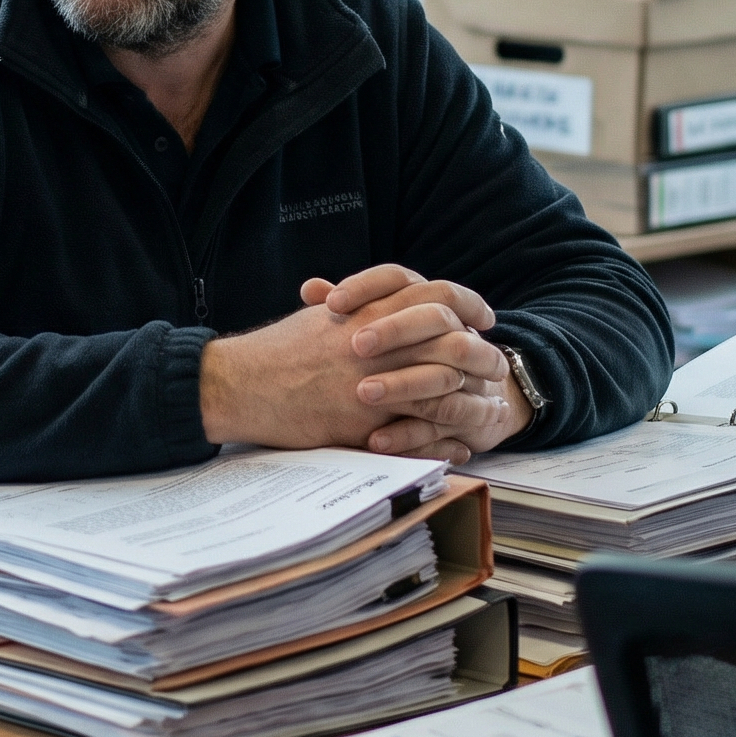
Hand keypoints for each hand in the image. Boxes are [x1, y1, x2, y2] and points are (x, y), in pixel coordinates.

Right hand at [198, 265, 513, 457]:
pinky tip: (460, 443)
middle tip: (495, 363)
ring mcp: (373, 378)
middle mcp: (377, 339)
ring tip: (488, 405)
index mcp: (368, 308)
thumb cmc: (273, 352)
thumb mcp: (318, 318)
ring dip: (471, 396)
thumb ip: (354, 308)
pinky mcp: (364, 417)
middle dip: (481, 352)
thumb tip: (374, 303)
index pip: (435, 293)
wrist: (240, 383)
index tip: (481, 316)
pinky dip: (445, 436)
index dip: (466, 303)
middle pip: (450, 337)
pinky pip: (418, 427)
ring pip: (442, 382)